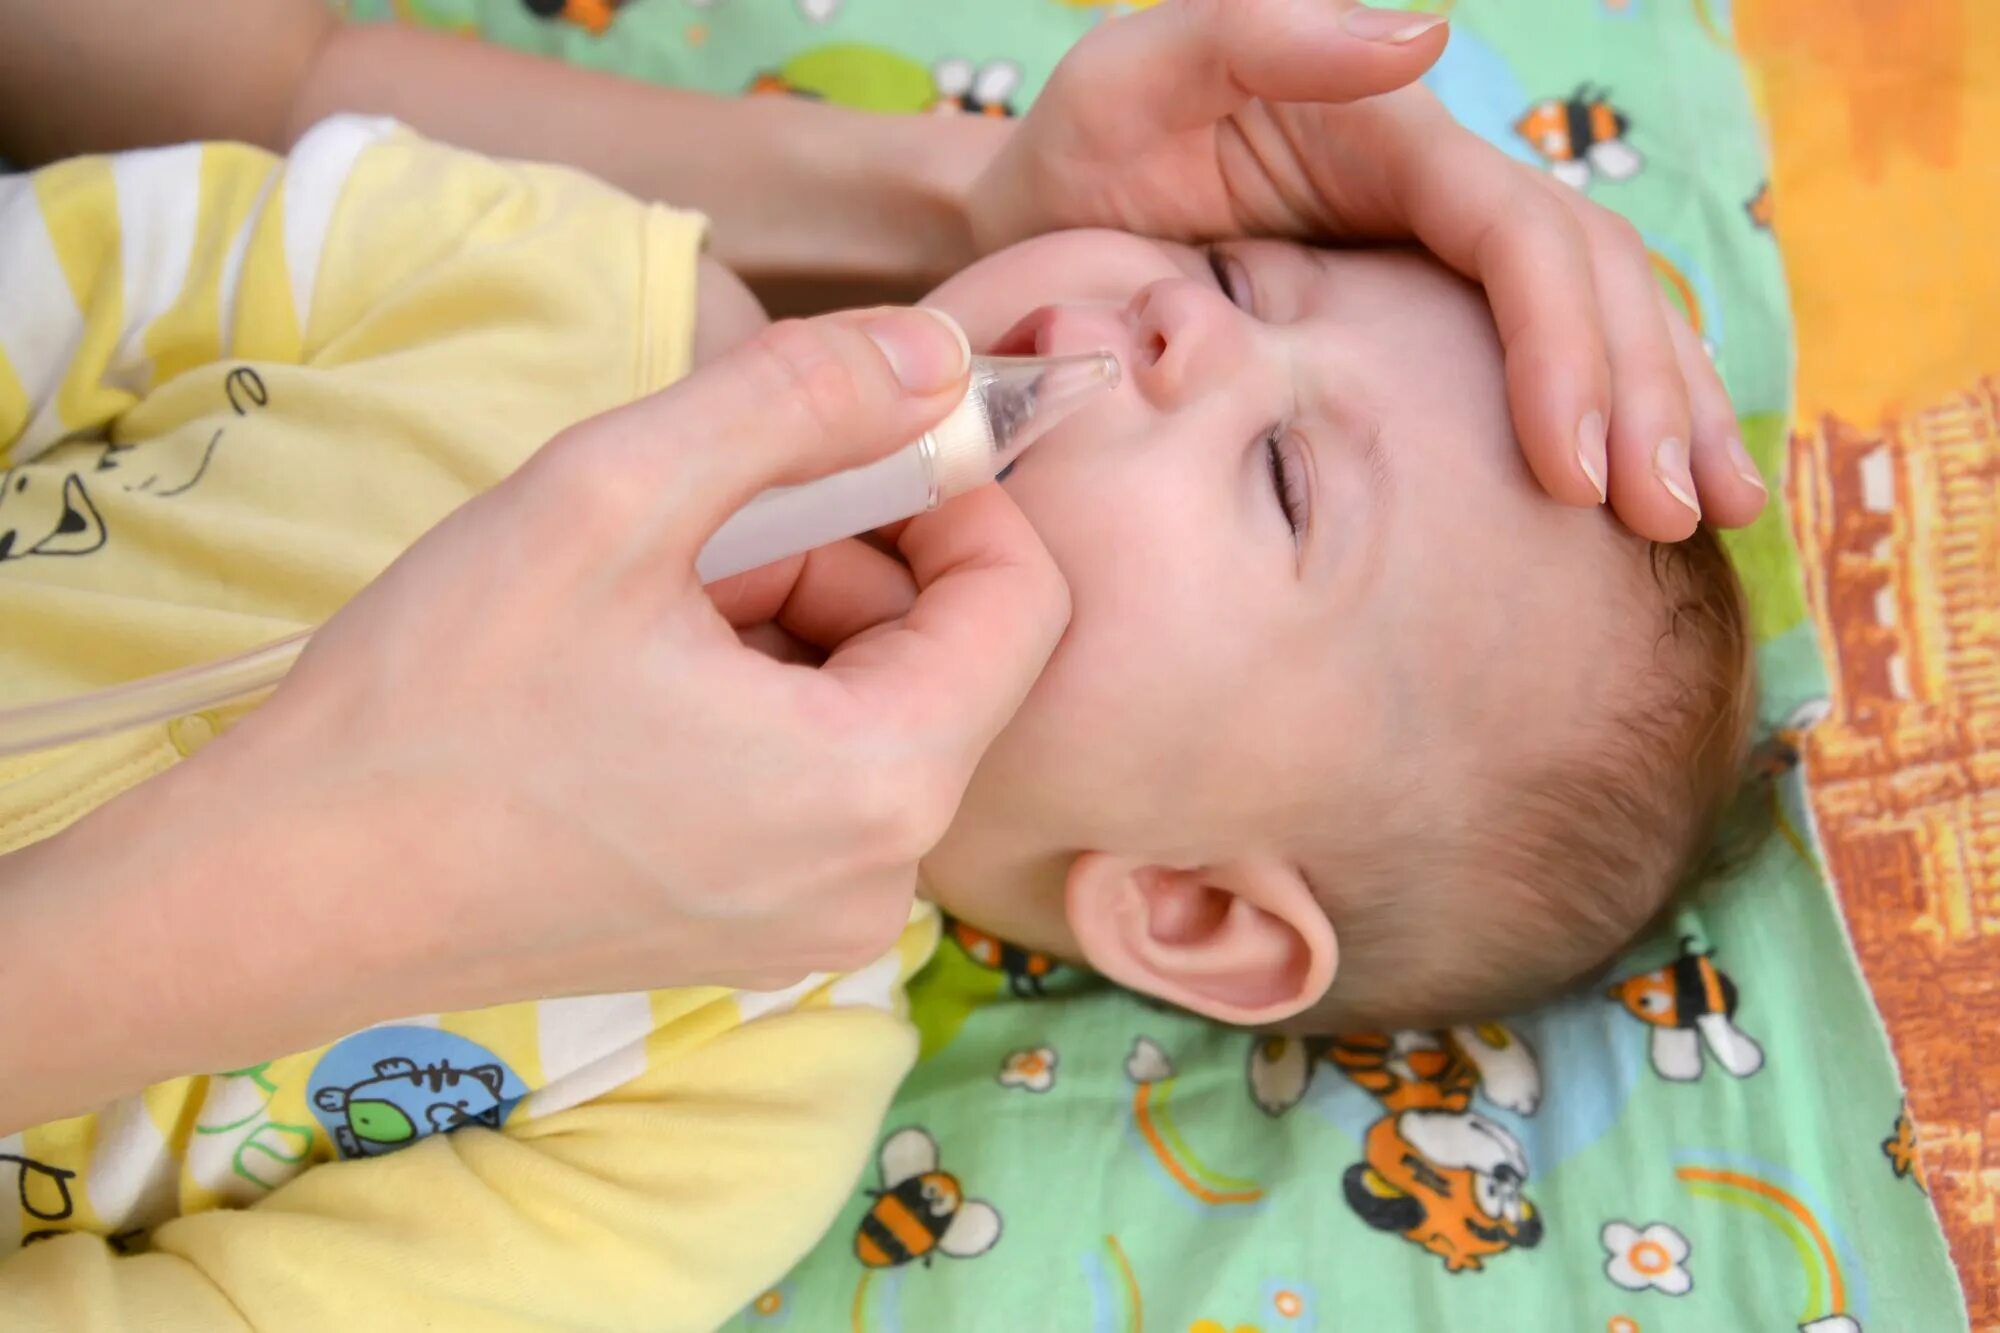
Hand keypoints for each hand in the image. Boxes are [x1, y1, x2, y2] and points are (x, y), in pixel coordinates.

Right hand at [212, 307, 1067, 1004]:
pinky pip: (815, 781)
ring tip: (638, 608)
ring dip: (785, 624)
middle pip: (942, 655)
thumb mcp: (618, 492)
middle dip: (841, 559)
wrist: (287, 887)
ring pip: (872, 711)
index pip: (1025, 600)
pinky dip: (754, 703)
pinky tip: (631, 682)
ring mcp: (817, 924)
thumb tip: (940, 353)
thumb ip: (803, 398)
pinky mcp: (755, 935)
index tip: (840, 441)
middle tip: (691, 532)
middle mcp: (877, 882)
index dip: (953, 492)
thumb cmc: (437, 696)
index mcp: (880, 785)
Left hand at [967, 0, 1766, 540]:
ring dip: (1662, 411)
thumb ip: (1259, 37)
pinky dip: (1608, 418)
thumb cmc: (1074, 153)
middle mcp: (1438, 191)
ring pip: (1596, 317)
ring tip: (1715, 515)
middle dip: (1644, 395)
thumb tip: (1427, 43)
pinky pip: (1540, 358)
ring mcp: (1436, 253)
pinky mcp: (1421, 314)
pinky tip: (1650, 495)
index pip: (1519, 239)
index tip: (1575, 465)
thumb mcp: (1130, 77)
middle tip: (1675, 515)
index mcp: (1391, 138)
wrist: (1037, 222)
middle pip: (1588, 281)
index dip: (1564, 347)